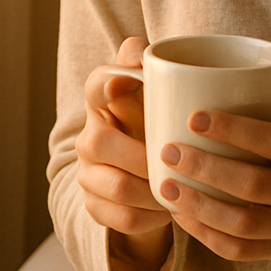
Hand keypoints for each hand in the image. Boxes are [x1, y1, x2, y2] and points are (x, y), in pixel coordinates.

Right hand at [75, 37, 171, 270]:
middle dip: (140, 155)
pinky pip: (121, 217)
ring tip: (182, 190)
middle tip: (176, 161)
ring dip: (153, 191)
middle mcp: (90, 136)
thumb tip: (147, 53)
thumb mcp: (161, 97)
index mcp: (104, 103)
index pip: (96, 84)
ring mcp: (88, 173)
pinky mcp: (95, 206)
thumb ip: (158, 71)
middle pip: (98, 142)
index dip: (108, 81)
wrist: (146, 174)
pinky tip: (170, 210)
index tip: (125, 82)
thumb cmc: (158, 124)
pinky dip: (150, 217)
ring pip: (116, 186)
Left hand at [158, 96, 270, 270]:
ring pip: (244, 225)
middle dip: (205, 168)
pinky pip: (241, 251)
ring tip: (166, 186)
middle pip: (254, 185)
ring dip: (199, 206)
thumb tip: (212, 84)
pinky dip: (207, 234)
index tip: (194, 117)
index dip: (233, 130)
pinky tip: (182, 216)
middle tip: (169, 151)